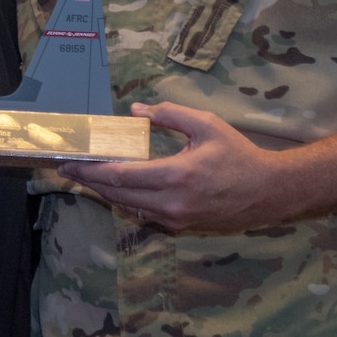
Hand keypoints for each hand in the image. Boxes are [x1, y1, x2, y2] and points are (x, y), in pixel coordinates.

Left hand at [59, 101, 289, 233]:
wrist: (267, 192)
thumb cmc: (238, 155)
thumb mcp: (207, 125)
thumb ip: (170, 114)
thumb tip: (137, 110)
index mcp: (177, 175)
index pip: (122, 176)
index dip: (92, 171)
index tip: (70, 163)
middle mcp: (172, 202)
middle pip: (117, 194)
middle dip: (89, 182)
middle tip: (69, 169)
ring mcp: (176, 218)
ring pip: (128, 206)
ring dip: (106, 192)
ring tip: (87, 177)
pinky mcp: (180, 226)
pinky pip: (144, 213)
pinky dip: (126, 200)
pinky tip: (117, 187)